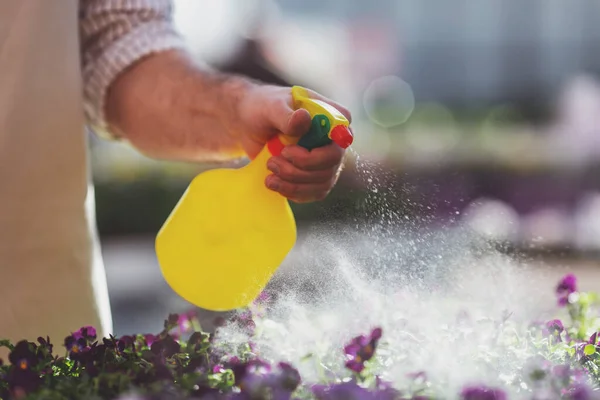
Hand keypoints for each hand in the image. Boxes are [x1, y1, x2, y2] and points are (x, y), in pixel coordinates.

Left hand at [232, 84, 352, 202]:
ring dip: (293, 182)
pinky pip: (313, 193)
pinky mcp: (315, 177)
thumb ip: (287, 116)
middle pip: (331, 164)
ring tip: (270, 170)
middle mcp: (334, 141)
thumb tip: (304, 118)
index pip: (343, 136)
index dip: (321, 150)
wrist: (250, 125)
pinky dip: (292, 191)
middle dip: (300, 169)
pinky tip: (274, 182)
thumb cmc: (264, 108)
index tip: (287, 151)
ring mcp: (327, 161)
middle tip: (273, 162)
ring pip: (322, 182)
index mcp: (332, 116)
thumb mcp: (271, 107)